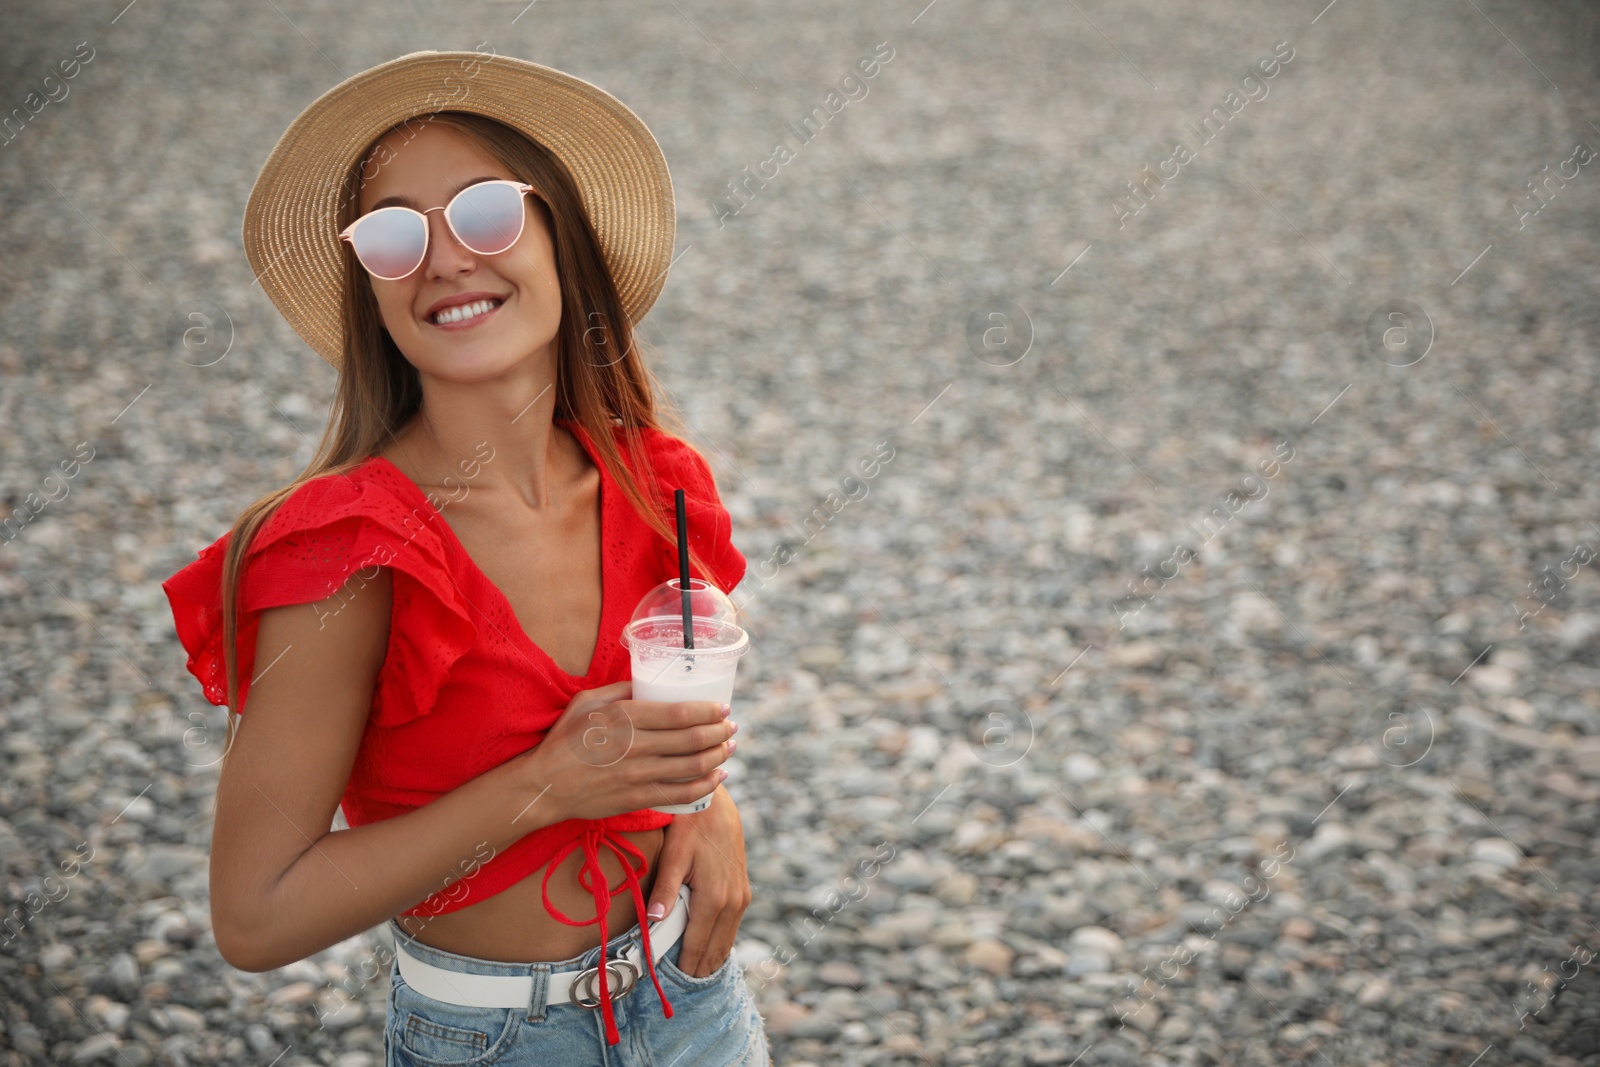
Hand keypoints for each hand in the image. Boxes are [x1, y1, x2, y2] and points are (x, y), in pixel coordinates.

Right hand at [512, 681, 735, 823]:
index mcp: (624, 716)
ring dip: (719, 757)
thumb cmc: (564, 739)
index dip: (709, 711)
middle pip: (692, 740)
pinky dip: (705, 786)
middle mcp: (635, 746)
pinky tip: (717, 778)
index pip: (680, 713)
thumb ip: (620, 690)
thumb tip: (649, 682)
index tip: (723, 709)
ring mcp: (637, 775)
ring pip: (692, 767)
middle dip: (720, 733)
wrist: (544, 785)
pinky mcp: (637, 798)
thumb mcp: (587, 702)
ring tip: (730, 749)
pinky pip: (680, 794)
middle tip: (732, 728)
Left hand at [644, 784, 750, 976]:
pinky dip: (720, 942)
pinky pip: (732, 927)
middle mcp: (733, 903)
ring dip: (710, 959)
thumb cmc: (689, 826)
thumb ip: (664, 890)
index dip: (682, 967)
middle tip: (678, 987)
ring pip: (726, 941)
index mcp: (714, 899)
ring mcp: (741, 897)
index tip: (669, 984)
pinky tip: (708, 950)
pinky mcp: (743, 890)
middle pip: (714, 950)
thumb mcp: (673, 855)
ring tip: (692, 975)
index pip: (696, 946)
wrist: (715, 803)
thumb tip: (652, 921)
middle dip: (697, 969)